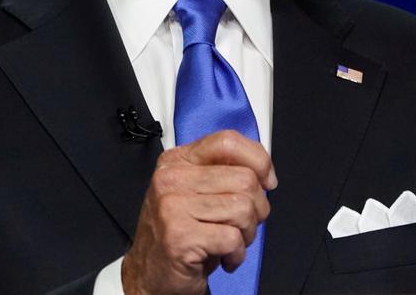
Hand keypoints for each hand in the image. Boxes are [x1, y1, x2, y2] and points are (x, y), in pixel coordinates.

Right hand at [121, 130, 276, 294]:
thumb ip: (222, 172)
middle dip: (257, 208)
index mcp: (178, 161)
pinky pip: (232, 239)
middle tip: (243, 225)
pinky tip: (223, 257)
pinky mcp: (179, 236)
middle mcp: (172, 178)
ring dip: (247, 234)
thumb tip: (262, 168)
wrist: (149, 274)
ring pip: (243, 209)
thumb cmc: (180, 234)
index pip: (227, 141)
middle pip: (244, 179)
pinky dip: (237, 254)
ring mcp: (173, 206)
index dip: (258, 160)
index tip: (267, 180)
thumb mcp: (196, 192)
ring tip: (230, 242)